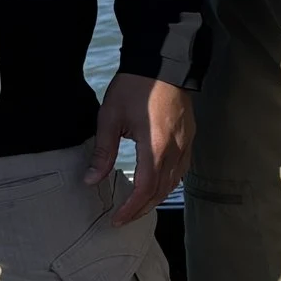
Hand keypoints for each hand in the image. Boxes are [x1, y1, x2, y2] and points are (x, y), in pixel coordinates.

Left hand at [87, 73, 194, 223]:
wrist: (162, 61)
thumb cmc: (135, 87)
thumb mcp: (110, 117)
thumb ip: (103, 152)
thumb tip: (91, 180)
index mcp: (155, 146)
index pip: (145, 188)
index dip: (131, 208)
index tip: (117, 219)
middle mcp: (175, 149)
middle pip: (161, 190)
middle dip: (142, 208)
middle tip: (124, 218)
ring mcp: (185, 142)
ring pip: (174, 181)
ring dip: (156, 197)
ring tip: (138, 205)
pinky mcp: (189, 136)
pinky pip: (182, 168)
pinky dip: (169, 182)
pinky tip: (158, 184)